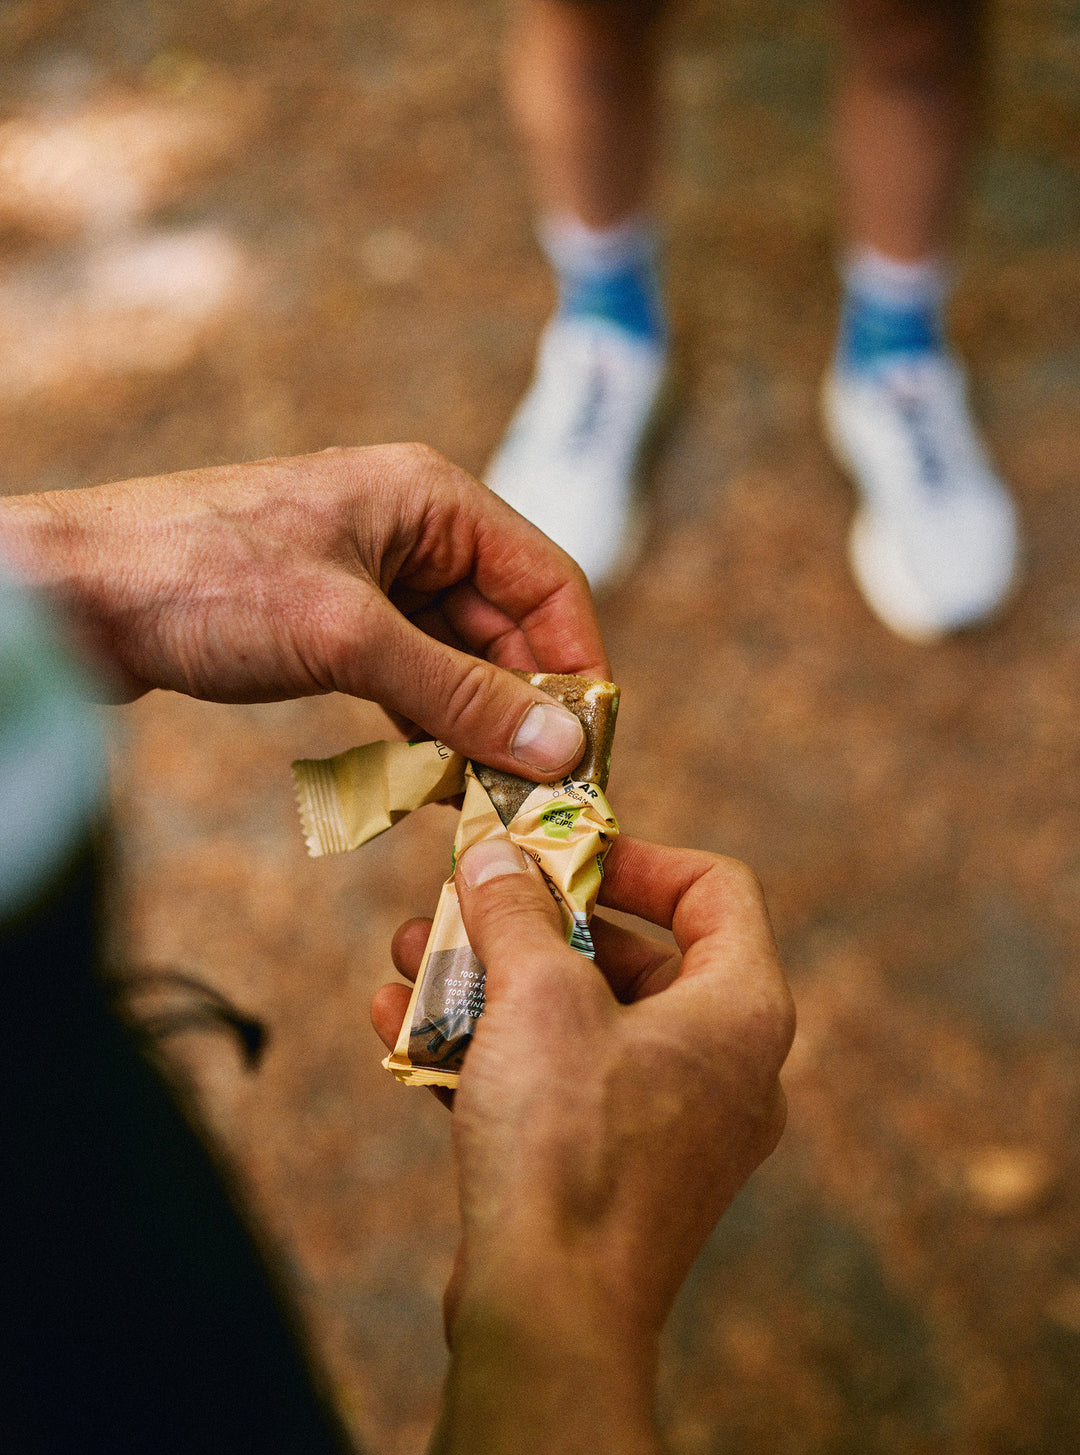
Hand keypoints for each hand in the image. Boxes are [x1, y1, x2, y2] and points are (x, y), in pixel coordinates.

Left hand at [0, 444, 606, 778]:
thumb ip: (461, 696)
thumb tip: (561, 748)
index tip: (587, 749)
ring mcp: (368, 578)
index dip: (576, 666)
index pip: (546, 582)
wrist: (74, 593)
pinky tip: (425, 780)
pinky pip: (406, 678)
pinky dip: (421, 727)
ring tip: (480, 799)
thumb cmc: (202, 580)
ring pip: (455, 661)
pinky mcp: (330, 623)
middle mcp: (410, 530)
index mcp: (430, 499)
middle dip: (520, 710)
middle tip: (532, 796)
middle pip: (505, 629)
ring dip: (470, 727)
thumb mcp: (349, 640)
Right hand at [374, 832, 791, 1337]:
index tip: (558, 852)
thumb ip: (515, 911)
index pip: (716, 890)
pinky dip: (490, 1048)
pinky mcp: (615, 1172)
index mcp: (742, 1010)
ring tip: (413, 951)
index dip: (635, 856)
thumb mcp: (537, 995)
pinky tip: (400, 1021)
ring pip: (582, 1022)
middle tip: (466, 898)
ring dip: (495, 980)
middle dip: (534, 922)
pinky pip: (557, 1085)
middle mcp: (724, 1067)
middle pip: (634, 955)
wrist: (551, 1316)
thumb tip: (493, 856)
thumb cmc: (569, 1147)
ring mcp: (672, 1126)